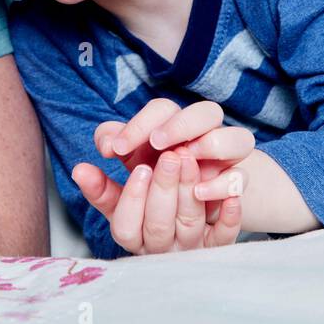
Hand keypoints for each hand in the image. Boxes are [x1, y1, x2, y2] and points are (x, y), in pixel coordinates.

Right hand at [72, 151, 241, 254]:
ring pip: (190, 224)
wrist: (196, 207)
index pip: (125, 227)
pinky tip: (232, 197)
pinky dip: (229, 218)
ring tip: (191, 158)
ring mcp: (190, 246)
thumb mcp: (122, 191)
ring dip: (190, 191)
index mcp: (134, 235)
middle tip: (170, 156)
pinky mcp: (218, 243)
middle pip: (158, 225)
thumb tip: (79, 170)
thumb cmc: (151, 196)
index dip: (132, 198)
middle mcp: (161, 246)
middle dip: (164, 188)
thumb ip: (101, 183)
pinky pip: (225, 238)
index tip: (140, 169)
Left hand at [94, 98, 254, 221]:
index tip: (115, 150)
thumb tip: (79, 171)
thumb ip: (105, 182)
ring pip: (238, 137)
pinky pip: (244, 179)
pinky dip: (227, 185)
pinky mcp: (238, 186)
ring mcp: (228, 159)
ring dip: (212, 144)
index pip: (162, 108)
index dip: (139, 124)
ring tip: (184, 161)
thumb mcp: (127, 182)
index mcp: (172, 125)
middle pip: (206, 112)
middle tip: (154, 148)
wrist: (192, 216)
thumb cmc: (154, 189)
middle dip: (179, 127)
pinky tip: (202, 192)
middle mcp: (205, 134)